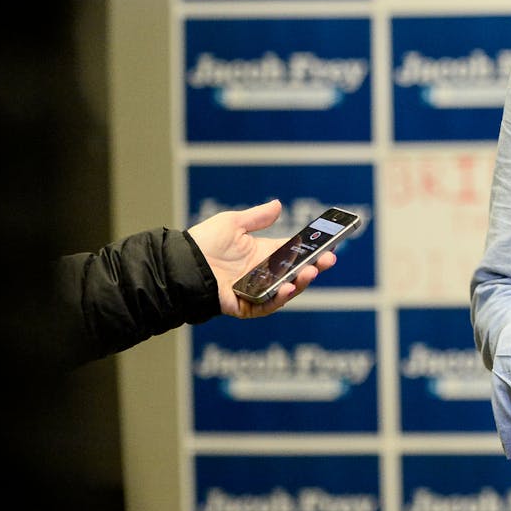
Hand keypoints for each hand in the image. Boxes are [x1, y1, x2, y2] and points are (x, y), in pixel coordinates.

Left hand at [189, 199, 337, 318]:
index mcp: (264, 253)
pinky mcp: (247, 305)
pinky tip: (288, 286)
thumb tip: (277, 205)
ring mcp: (256, 290)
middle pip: (296, 272)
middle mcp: (264, 273)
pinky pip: (268, 304)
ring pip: (287, 290)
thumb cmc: (204, 242)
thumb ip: (257, 218)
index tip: (329, 244)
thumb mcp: (233, 223)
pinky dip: (280, 297)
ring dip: (302, 282)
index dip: (312, 249)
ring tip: (311, 272)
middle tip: (328, 259)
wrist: (181, 263)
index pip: (295, 252)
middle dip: (315, 266)